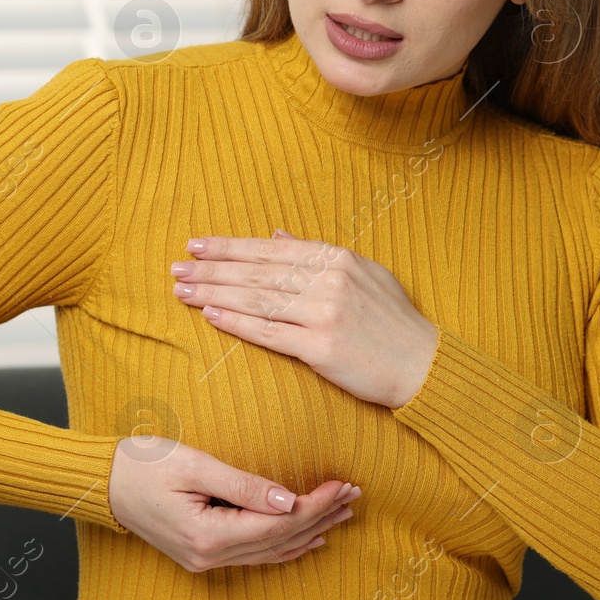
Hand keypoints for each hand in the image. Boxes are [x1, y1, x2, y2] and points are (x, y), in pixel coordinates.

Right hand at [107, 436, 360, 572]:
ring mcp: (206, 560)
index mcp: (208, 535)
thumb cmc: (142, 465)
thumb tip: (287, 500)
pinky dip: (286, 545)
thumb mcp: (194, 465)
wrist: (102, 483)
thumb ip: (242, 484)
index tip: (341, 483)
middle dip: (321, 515)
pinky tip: (311, 539)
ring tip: (343, 512)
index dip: (315, 504)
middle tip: (354, 493)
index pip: (278, 523)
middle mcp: (210, 556)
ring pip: (272, 550)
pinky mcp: (203, 554)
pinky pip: (255, 555)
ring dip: (310, 530)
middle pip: (280, 539)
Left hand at [169, 229, 438, 408]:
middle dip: (212, 269)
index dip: (230, 247)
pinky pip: (269, 332)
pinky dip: (237, 322)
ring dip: (215, 293)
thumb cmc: (394, 322)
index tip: (197, 246)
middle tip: (177, 268)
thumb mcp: (363, 274)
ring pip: (257, 299)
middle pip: (257, 272)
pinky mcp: (322, 347)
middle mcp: (329, 280)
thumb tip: (277, 234)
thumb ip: (318, 254)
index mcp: (337, 258)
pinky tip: (211, 316)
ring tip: (183, 290)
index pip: (271, 249)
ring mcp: (325, 313)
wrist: (422, 365)